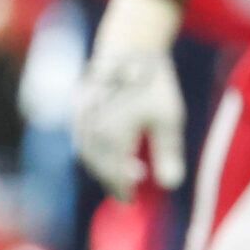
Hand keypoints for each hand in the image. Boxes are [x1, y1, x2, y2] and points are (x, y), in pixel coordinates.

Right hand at [73, 41, 185, 201]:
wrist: (129, 48)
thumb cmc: (152, 84)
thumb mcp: (168, 120)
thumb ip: (168, 154)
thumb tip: (170, 186)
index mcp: (113, 138)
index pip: (115, 175)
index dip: (122, 190)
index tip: (131, 201)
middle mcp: (93, 132)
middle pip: (98, 167)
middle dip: (110, 181)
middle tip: (126, 191)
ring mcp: (83, 120)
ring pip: (87, 154)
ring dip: (101, 167)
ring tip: (120, 171)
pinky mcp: (79, 109)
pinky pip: (81, 138)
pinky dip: (92, 151)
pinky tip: (108, 149)